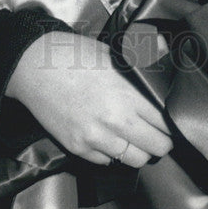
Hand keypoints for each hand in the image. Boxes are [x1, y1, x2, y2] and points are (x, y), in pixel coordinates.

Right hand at [5, 31, 172, 166]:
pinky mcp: (78, 148)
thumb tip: (164, 47)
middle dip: (162, 142)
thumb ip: (143, 55)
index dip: (172, 124)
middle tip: (161, 135)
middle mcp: (115, 120)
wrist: (35, 67)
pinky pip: (107, 161)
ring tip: (138, 139)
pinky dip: (113, 153)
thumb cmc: (76, 55)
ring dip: (139, 151)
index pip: (165, 122)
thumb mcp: (114, 50)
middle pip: (156, 147)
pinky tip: (111, 138)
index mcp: (129, 94)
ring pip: (134, 160)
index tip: (171, 123)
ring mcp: (96, 137)